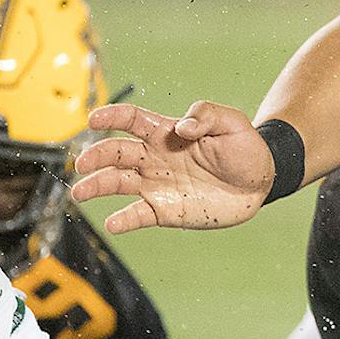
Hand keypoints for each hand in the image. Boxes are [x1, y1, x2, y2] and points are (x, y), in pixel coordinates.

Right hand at [70, 100, 273, 231]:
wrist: (259, 183)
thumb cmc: (244, 148)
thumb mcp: (231, 122)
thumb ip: (206, 115)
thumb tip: (182, 127)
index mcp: (166, 131)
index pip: (131, 120)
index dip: (111, 116)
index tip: (94, 120)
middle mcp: (154, 157)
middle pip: (117, 152)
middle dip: (97, 156)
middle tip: (82, 163)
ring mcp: (157, 184)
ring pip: (118, 183)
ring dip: (97, 186)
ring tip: (80, 193)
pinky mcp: (164, 210)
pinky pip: (138, 215)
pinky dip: (124, 220)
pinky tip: (113, 224)